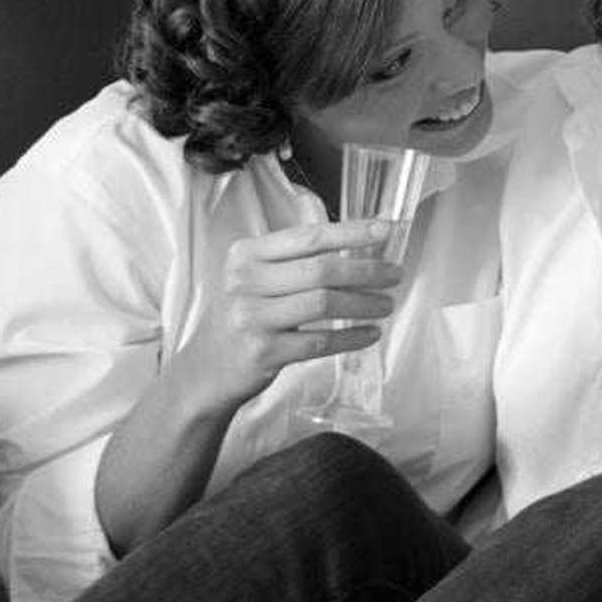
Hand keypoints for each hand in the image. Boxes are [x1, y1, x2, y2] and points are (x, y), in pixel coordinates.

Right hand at [177, 221, 400, 413]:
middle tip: (395, 275)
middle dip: (366, 271)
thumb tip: (358, 247)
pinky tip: (369, 334)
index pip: (308, 237)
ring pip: (323, 303)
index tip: (385, 230)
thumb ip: (293, 262)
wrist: (206, 371)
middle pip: (321, 270)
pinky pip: (319, 341)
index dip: (351, 232)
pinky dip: (350, 337)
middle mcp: (245, 281)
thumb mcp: (255, 280)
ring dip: (363, 303)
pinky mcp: (262, 352)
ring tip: (386, 304)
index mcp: (246, 254)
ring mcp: (252, 318)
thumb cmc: (244, 317)